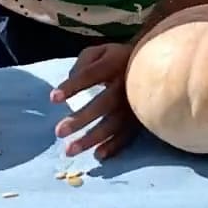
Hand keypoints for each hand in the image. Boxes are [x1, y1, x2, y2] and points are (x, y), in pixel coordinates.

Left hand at [50, 42, 138, 159]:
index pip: (91, 75)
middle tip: (58, 132)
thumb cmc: (118, 59)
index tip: (53, 98)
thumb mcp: (101, 51)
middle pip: (103, 103)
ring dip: (92, 138)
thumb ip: (84, 61)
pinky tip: (98, 155)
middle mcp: (127, 84)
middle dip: (81, 119)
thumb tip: (70, 79)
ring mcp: (135, 103)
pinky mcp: (141, 118)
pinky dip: (114, 146)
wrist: (155, 63)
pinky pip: (128, 135)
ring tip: (70, 150)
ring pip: (114, 124)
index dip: (73, 86)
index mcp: (114, 64)